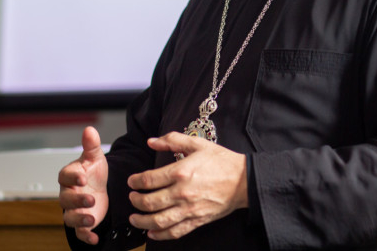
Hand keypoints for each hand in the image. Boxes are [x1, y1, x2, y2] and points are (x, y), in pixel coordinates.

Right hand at [58, 126, 108, 244]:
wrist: (102, 188)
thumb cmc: (94, 172)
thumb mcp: (95, 157)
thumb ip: (91, 145)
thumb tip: (89, 129)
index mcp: (69, 177)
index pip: (65, 177)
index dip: (72, 178)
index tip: (82, 178)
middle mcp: (68, 194)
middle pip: (66, 199)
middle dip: (77, 200)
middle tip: (91, 198)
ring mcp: (75, 209)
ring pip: (70, 217)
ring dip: (79, 219)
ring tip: (91, 219)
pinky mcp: (82, 222)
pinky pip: (80, 232)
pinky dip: (86, 236)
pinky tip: (94, 237)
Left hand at [126, 132, 247, 240]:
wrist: (244, 180)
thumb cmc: (221, 161)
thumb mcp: (197, 144)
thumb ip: (173, 140)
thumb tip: (152, 141)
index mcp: (181, 172)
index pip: (149, 180)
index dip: (136, 181)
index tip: (132, 181)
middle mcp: (182, 192)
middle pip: (150, 202)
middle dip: (135, 201)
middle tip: (131, 198)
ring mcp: (190, 209)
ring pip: (159, 220)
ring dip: (142, 221)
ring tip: (135, 218)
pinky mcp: (197, 220)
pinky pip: (175, 232)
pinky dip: (161, 235)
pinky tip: (152, 233)